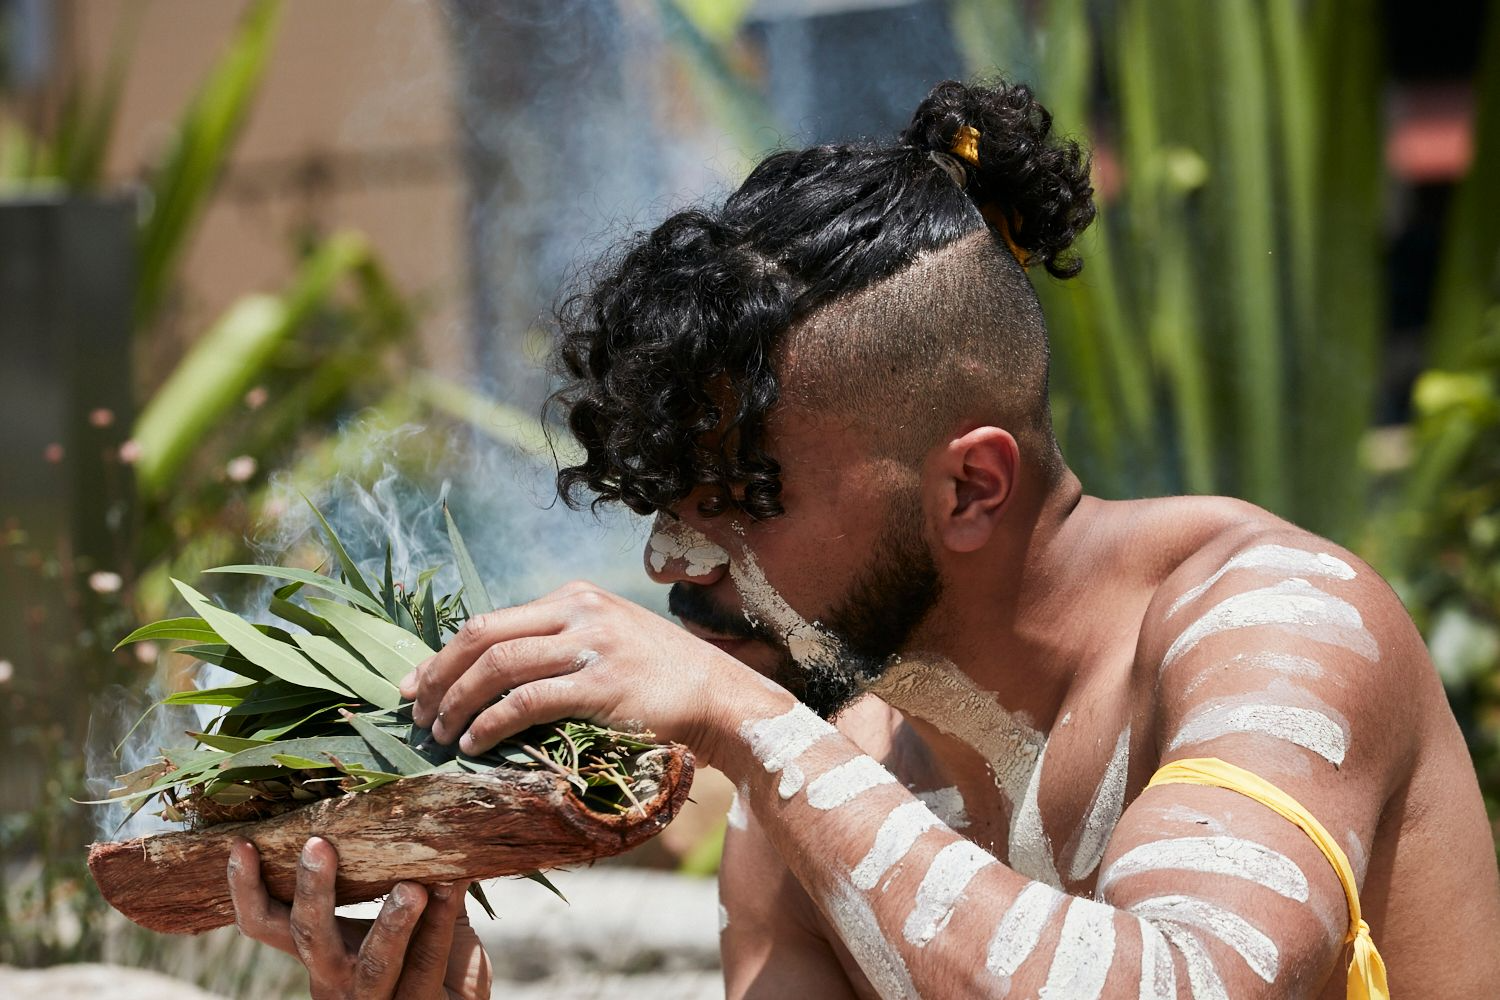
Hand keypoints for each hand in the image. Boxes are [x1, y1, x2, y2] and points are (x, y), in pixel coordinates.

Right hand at [226, 837, 491, 999]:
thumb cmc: (426, 957)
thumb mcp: (405, 917)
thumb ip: (402, 874)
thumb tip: (406, 809)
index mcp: (320, 952)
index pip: (266, 924)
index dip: (246, 890)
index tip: (242, 844)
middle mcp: (335, 979)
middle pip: (308, 939)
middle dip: (312, 892)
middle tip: (318, 845)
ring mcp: (373, 999)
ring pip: (372, 965)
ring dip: (391, 923)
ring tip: (410, 887)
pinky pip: (425, 964)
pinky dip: (438, 922)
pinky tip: (450, 887)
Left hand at [399, 581, 774, 764]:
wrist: (721, 698)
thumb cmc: (663, 680)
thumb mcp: (610, 640)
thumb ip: (561, 643)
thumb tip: (493, 674)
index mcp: (575, 597)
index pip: (490, 620)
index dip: (443, 655)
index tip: (415, 685)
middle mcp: (579, 611)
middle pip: (482, 635)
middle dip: (438, 675)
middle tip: (415, 712)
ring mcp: (592, 644)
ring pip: (497, 666)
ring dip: (457, 703)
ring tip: (440, 734)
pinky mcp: (602, 684)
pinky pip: (528, 700)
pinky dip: (491, 723)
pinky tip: (476, 743)